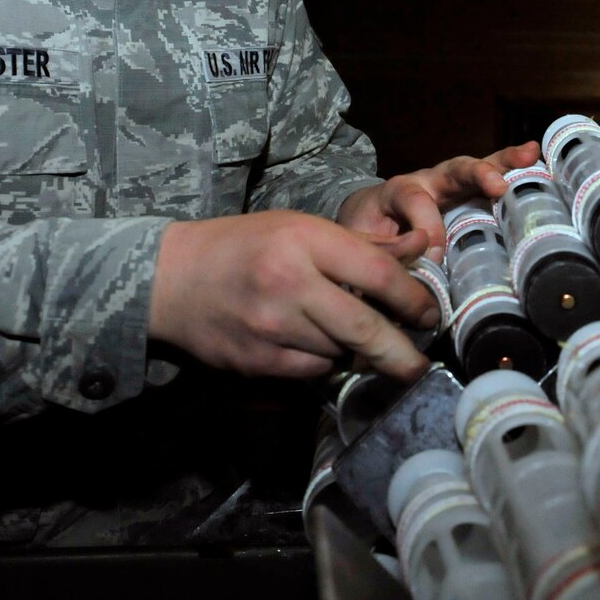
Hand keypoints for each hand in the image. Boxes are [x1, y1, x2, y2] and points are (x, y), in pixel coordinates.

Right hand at [148, 210, 438, 381]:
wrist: (171, 278)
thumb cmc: (244, 245)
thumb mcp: (300, 228)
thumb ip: (361, 246)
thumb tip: (421, 252)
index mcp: (304, 240)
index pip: (379, 274)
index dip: (413, 299)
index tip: (428, 314)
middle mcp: (290, 284)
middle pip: (366, 329)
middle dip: (402, 354)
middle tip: (422, 366)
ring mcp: (271, 327)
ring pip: (341, 353)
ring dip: (357, 352)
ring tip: (354, 337)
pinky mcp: (258, 362)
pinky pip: (313, 371)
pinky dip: (324, 362)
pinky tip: (313, 344)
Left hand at [337, 141, 541, 259]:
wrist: (365, 220)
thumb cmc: (365, 231)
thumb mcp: (359, 242)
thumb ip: (381, 252)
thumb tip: (415, 269)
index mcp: (397, 191)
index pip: (417, 203)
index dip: (428, 230)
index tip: (433, 259)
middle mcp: (428, 181)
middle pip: (453, 170)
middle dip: (476, 176)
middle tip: (497, 186)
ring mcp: (449, 186)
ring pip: (476, 170)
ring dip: (503, 164)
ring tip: (528, 155)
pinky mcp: (466, 196)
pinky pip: (490, 180)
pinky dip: (511, 168)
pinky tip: (535, 159)